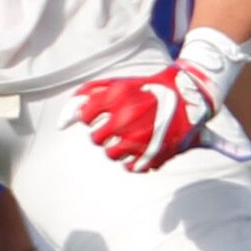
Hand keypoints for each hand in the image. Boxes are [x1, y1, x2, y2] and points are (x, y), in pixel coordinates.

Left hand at [72, 59, 217, 171]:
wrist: (189, 94)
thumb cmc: (148, 89)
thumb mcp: (118, 84)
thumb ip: (86, 96)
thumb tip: (61, 123)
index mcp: (116, 97)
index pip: (86, 117)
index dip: (94, 116)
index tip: (105, 113)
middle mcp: (125, 118)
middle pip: (96, 139)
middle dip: (105, 133)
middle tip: (120, 125)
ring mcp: (139, 138)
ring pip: (111, 154)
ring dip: (118, 147)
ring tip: (132, 136)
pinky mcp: (152, 154)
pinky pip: (129, 167)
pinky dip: (134, 160)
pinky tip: (142, 146)